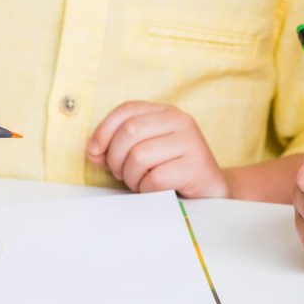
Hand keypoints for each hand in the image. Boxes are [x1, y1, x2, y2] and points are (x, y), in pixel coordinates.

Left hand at [86, 101, 229, 197]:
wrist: (210, 193)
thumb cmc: (171, 172)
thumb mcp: (143, 152)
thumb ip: (117, 147)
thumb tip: (93, 151)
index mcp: (165, 112)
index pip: (126, 110)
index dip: (103, 131)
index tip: (94, 152)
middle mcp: (180, 121)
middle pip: (130, 132)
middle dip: (116, 158)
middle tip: (121, 174)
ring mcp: (191, 142)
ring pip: (139, 156)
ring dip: (132, 177)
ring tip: (141, 183)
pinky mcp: (197, 166)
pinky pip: (156, 178)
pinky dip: (147, 190)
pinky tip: (156, 192)